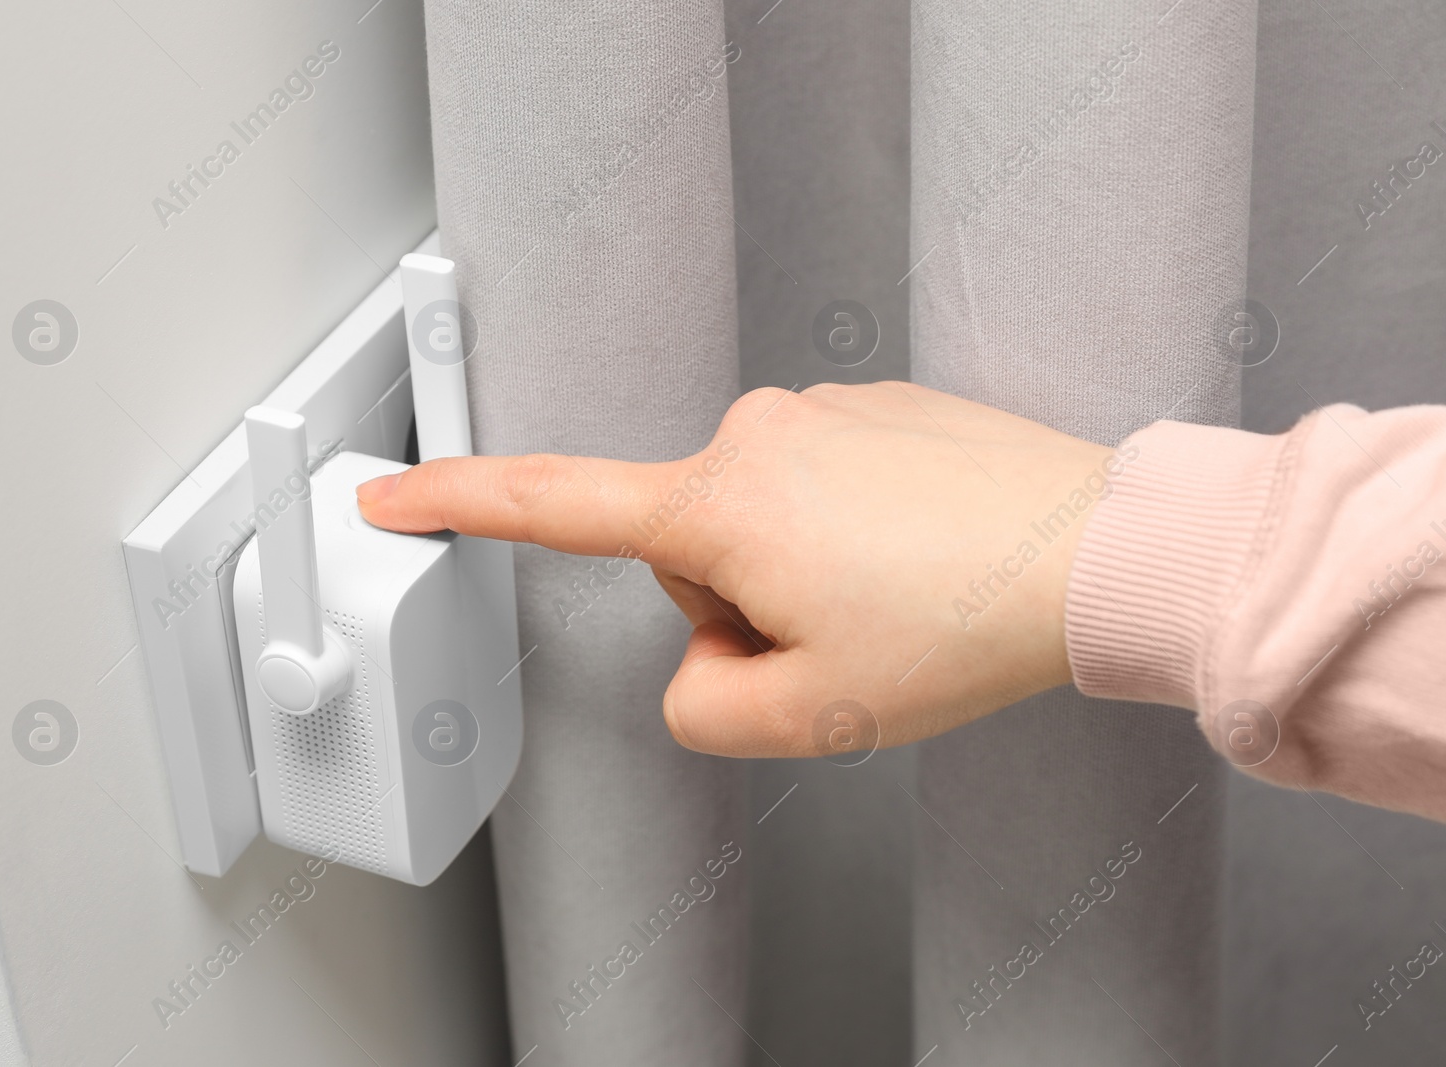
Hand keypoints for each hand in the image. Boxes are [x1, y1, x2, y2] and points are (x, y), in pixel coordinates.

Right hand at [356, 381, 1118, 758]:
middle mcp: (758, 433)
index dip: (459, 504)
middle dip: (744, 608)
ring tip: (897, 597)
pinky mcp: (875, 406)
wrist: (1099, 551)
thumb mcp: (810, 717)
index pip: (554, 504)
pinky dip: (851, 536)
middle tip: (842, 640)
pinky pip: (821, 489)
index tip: (390, 495)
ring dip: (804, 575)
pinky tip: (920, 557)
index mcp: (721, 503)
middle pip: (689, 554)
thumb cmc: (971, 620)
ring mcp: (822, 410)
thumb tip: (702, 661)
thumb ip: (702, 709)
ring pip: (761, 525)